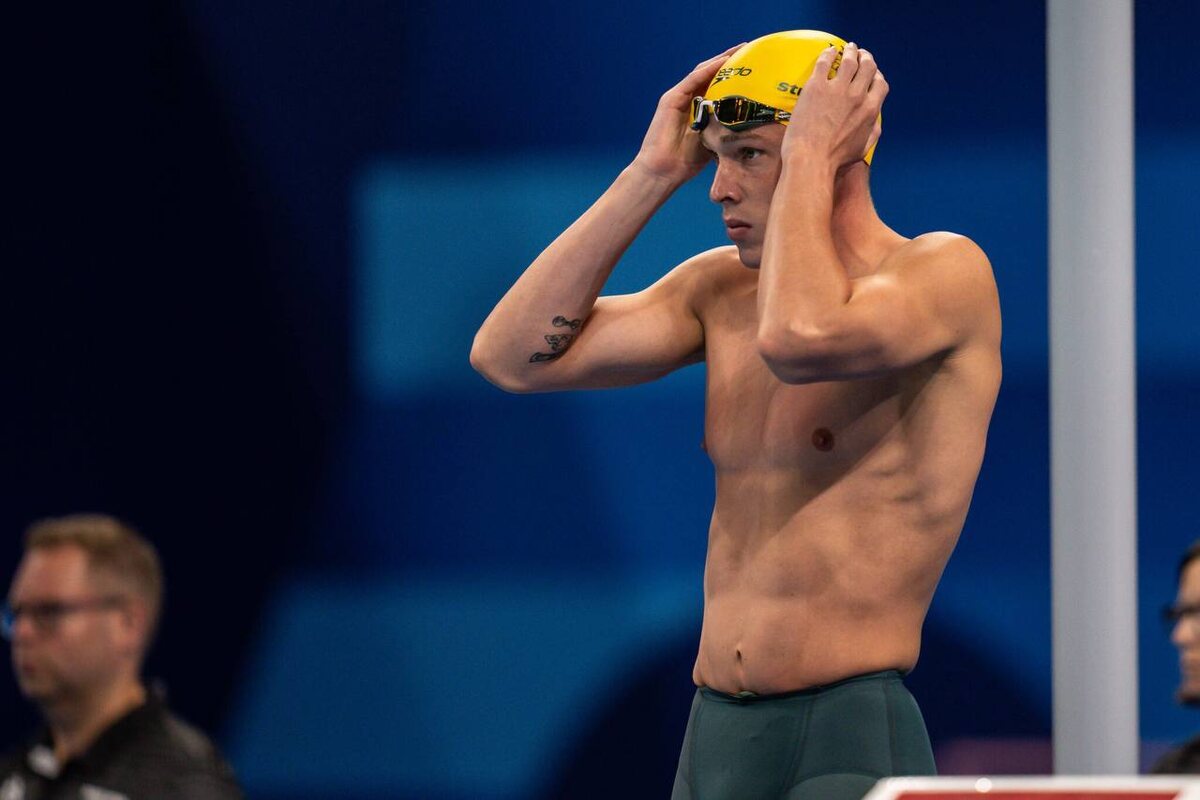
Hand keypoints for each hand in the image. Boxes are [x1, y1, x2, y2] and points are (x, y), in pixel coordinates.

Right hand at [632, 44, 744, 183]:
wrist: (662, 172)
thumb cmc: (685, 162)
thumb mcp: (713, 141)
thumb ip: (724, 128)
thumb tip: (750, 126)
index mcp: (696, 108)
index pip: (716, 85)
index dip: (732, 74)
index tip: (751, 66)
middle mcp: (686, 99)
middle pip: (709, 73)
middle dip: (728, 60)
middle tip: (748, 49)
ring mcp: (677, 98)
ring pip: (702, 72)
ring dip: (721, 59)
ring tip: (739, 50)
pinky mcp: (671, 99)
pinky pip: (692, 80)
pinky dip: (708, 70)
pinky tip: (723, 62)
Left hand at [782, 43, 886, 166]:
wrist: (811, 158)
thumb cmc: (835, 158)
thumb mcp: (862, 148)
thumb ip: (874, 132)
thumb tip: (876, 120)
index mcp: (870, 110)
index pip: (880, 84)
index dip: (877, 75)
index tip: (872, 72)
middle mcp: (857, 96)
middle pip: (867, 67)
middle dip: (866, 57)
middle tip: (860, 53)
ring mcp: (837, 90)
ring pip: (849, 61)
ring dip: (850, 51)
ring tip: (848, 48)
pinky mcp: (816, 87)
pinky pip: (824, 62)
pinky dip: (828, 53)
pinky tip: (829, 50)